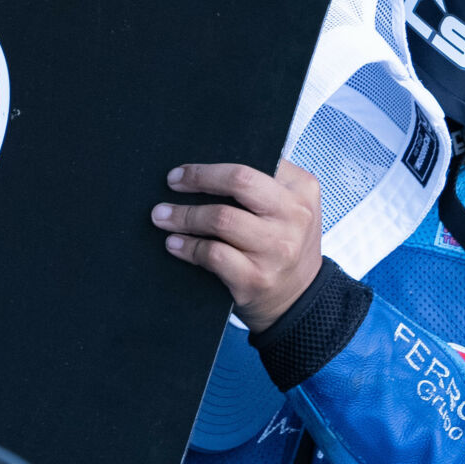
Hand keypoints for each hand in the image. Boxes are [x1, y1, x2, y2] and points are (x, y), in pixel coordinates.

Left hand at [152, 160, 321, 331]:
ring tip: (163, 216)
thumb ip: (263, 185)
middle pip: (239, 181)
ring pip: (220, 218)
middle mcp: (294, 216)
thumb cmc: (285, 245)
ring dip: (184, 216)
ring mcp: (276, 248)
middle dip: (198, 178)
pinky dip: (187, 247)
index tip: (185, 171)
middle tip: (173, 182)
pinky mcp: (256, 277)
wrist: (299, 299)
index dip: (212, 166)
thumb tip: (205, 171)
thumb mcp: (290, 209)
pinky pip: (212, 254)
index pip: (253, 164)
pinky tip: (174, 244)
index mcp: (302, 189)